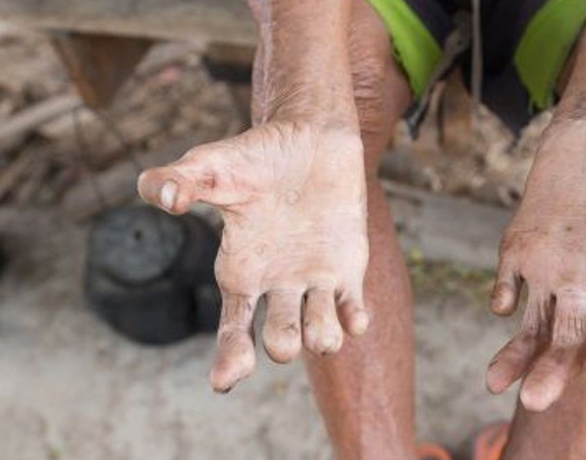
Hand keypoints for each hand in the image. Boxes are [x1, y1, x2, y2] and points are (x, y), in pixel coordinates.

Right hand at [138, 123, 368, 392]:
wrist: (311, 136)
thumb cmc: (257, 154)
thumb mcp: (212, 165)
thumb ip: (180, 180)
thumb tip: (158, 195)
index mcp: (241, 271)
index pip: (233, 328)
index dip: (228, 357)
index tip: (226, 381)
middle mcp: (277, 284)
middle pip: (278, 340)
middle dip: (281, 345)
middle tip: (284, 339)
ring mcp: (314, 279)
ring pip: (320, 332)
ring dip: (322, 339)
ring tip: (323, 334)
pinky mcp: (347, 268)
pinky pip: (352, 309)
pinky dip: (354, 321)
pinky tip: (355, 319)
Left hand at [485, 118, 585, 409]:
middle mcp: (584, 283)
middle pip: (567, 341)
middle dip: (552, 371)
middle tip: (535, 402)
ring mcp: (548, 270)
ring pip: (532, 325)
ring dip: (516, 356)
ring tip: (495, 385)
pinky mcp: (519, 249)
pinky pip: (506, 284)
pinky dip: (502, 295)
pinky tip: (502, 301)